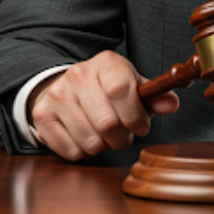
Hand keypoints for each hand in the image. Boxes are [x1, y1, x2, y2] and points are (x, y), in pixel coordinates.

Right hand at [28, 50, 179, 160]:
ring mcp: (57, 95)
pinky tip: (86, 136)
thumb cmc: (107, 88)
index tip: (141, 126)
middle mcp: (78, 74)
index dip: (135, 116)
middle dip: (122, 137)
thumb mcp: (132, 84)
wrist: (66, 85)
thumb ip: (154, 96)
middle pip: (107, 123)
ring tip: (105, 134)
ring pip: (90, 141)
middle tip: (124, 134)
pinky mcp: (42, 116)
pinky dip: (84, 151)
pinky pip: (71, 151)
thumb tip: (170, 104)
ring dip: (104, 146)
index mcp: (106, 62)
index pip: (121, 91)